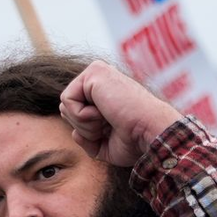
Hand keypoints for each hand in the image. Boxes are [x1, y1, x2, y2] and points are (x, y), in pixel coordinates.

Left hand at [59, 61, 179, 166]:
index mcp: (104, 93)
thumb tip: (74, 133)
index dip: (88, 132)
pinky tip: (104, 113)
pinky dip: (83, 116)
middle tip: (109, 126)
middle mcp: (100, 78)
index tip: (113, 131)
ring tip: (108, 119)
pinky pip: (67, 100)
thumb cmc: (135, 141)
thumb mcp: (105, 145)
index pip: (75, 115)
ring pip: (65, 106)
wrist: (151, 133)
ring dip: (85, 124)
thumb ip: (87, 139)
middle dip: (84, 128)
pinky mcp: (94, 71)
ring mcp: (97, 72)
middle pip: (66, 110)